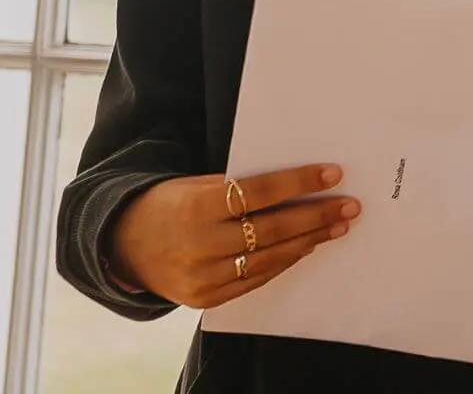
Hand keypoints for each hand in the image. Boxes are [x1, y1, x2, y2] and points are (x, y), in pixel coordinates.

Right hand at [107, 164, 357, 307]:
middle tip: (349, 206)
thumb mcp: (196, 186)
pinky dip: (284, 262)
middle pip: (271, 230)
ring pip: (268, 258)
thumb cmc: (169, 204)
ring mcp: (202, 277)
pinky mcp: (206, 299)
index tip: (333, 175)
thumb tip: (297, 183)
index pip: (259, 193)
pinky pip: (255, 279)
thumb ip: (238, 189)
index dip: (299, 183)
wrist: (122, 246)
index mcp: (196, 207)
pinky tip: (306, 247)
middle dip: (315, 217)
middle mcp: (199, 245)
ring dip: (308, 241)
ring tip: (336, 227)